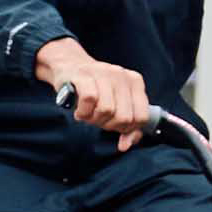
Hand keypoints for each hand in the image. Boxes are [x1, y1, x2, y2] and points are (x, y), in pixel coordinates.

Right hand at [31, 38, 150, 144]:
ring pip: (107, 110)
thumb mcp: (116, 105)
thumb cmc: (95, 90)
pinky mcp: (84, 75)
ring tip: (88, 113)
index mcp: (135, 82)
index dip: (126, 128)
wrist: (70, 66)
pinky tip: (80, 110)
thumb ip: (127, 126)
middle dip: (108, 125)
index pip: (141, 117)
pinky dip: (83, 112)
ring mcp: (103, 73)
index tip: (114, 125)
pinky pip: (89, 100)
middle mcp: (122, 76)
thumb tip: (126, 145)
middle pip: (123, 117)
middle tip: (97, 118)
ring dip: (93, 119)